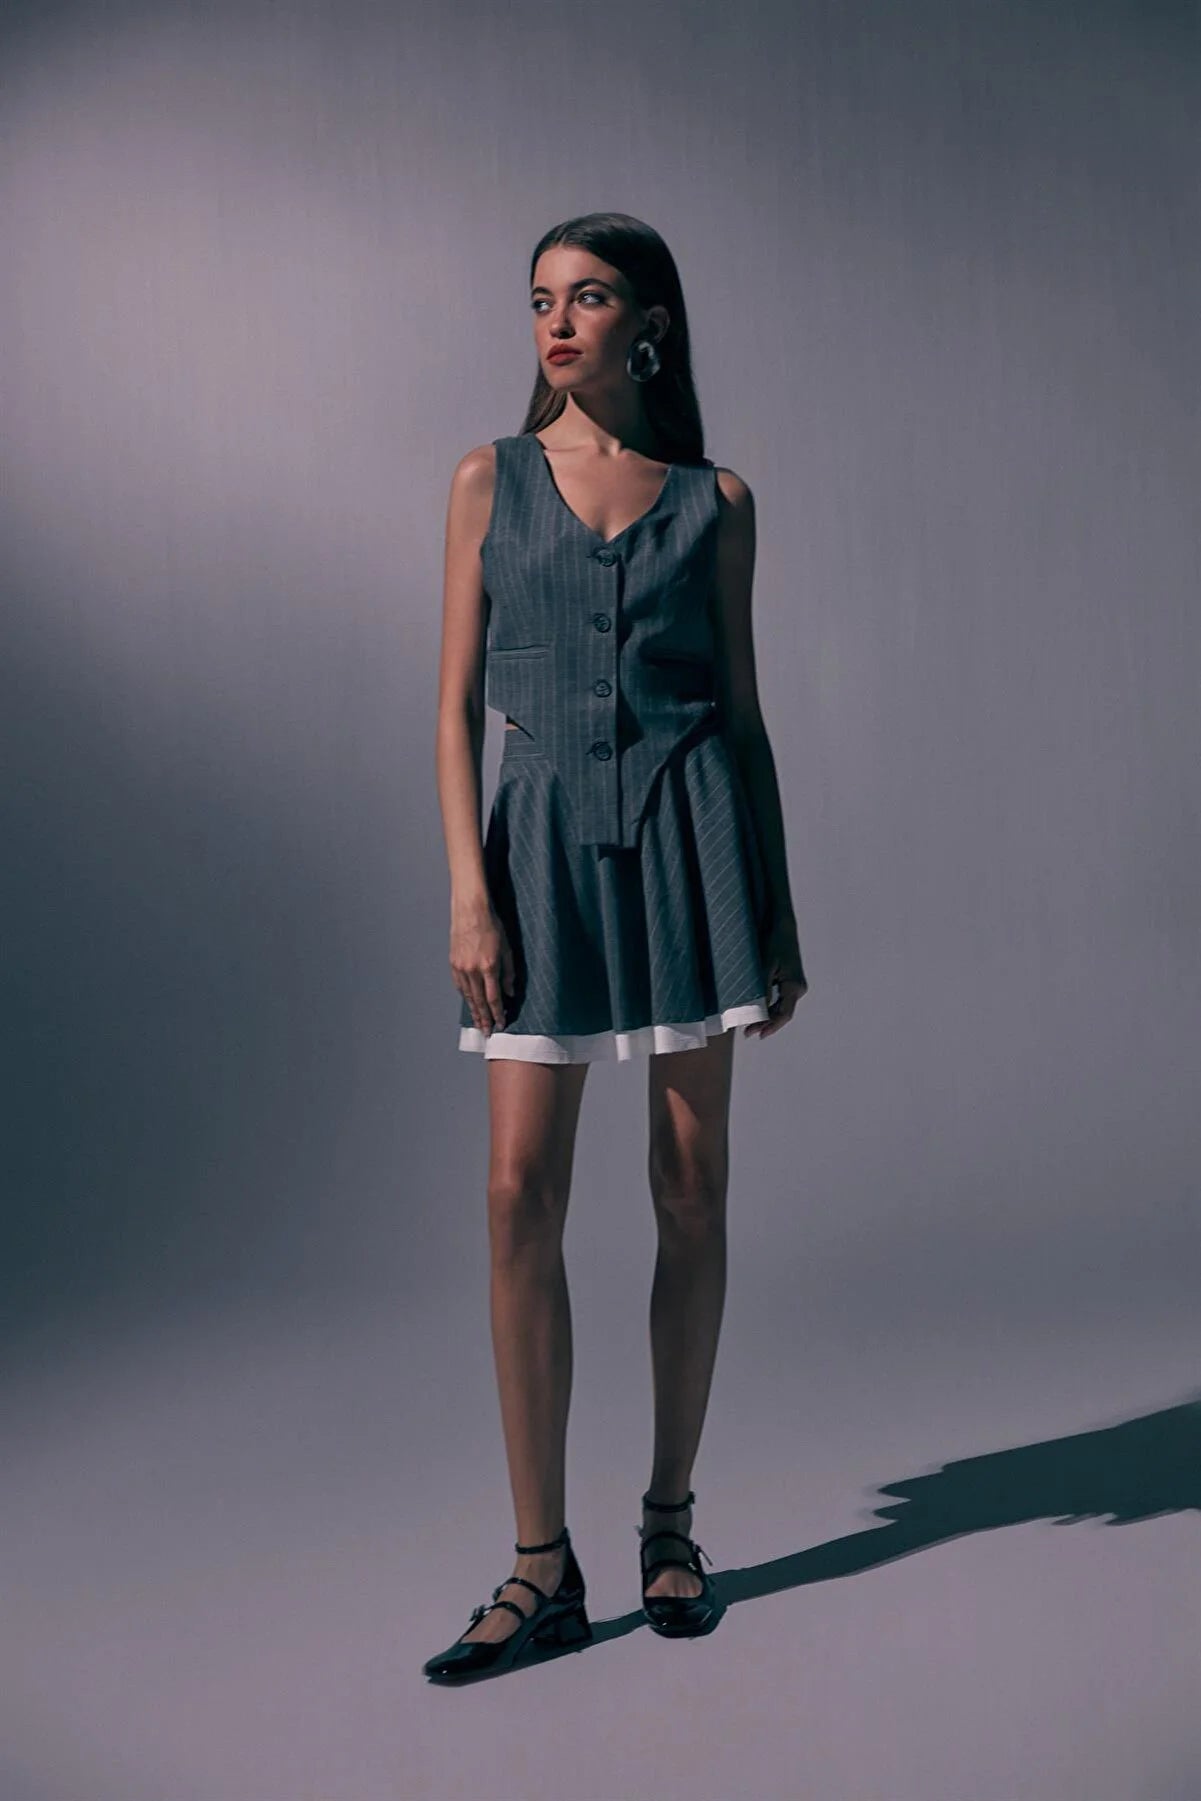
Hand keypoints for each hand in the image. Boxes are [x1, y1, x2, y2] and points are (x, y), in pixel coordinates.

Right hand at [451, 903, 514, 1033]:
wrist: (470, 910)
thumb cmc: (491, 925)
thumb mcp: (507, 948)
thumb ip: (509, 972)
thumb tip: (509, 992)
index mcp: (488, 966)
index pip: (493, 998)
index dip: (497, 1013)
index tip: (501, 1023)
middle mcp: (473, 970)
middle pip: (479, 1001)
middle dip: (484, 1019)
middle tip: (487, 1032)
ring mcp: (461, 967)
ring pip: (467, 996)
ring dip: (473, 1011)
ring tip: (478, 1023)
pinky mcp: (453, 963)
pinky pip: (459, 985)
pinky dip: (465, 996)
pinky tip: (469, 1003)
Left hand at [745, 917, 807, 1039]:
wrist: (783, 928)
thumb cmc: (774, 944)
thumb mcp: (765, 966)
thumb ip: (763, 989)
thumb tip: (757, 1010)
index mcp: (794, 986)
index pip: (784, 1014)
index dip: (771, 1027)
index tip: (757, 1034)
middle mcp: (798, 988)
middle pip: (782, 1014)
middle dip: (765, 1024)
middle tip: (747, 1032)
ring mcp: (796, 986)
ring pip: (781, 1008)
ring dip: (766, 1017)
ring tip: (749, 1025)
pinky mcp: (790, 982)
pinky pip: (780, 1000)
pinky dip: (769, 1008)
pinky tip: (757, 1012)